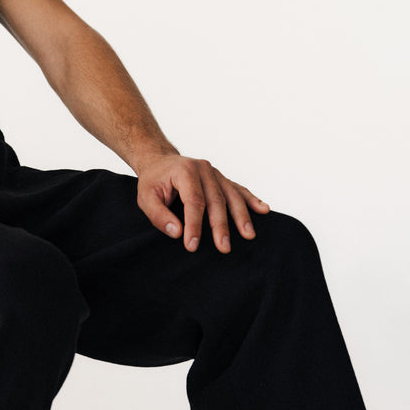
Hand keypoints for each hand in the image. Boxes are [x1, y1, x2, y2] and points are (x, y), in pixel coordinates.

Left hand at [135, 152, 268, 252]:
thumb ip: (158, 215)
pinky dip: (251, 200)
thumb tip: (177, 233)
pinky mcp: (221, 178)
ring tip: (248, 234)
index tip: (192, 245)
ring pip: (231, 195)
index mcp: (185, 171)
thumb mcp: (145, 198)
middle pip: (216, 200)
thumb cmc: (153, 181)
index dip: (194, 225)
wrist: (160, 161)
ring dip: (241, 216)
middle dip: (220, 225)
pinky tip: (263, 209)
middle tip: (224, 248)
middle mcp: (204, 169)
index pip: (193, 201)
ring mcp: (215, 173)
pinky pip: (238, 189)